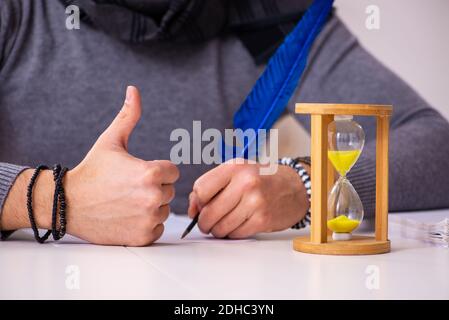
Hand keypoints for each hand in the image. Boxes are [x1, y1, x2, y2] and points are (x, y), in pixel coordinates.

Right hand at [60, 86, 178, 245]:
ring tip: (126, 203)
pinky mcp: (142, 237)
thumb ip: (128, 116)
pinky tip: (127, 217)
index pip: (173, 172)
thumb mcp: (110, 141)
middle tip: (128, 189)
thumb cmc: (91, 171)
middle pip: (169, 191)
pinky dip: (145, 225)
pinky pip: (157, 229)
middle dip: (153, 189)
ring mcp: (148, 219)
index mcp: (152, 172)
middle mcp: (154, 197)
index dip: (156, 171)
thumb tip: (133, 90)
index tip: (137, 173)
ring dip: (150, 208)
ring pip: (164, 210)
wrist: (66, 204)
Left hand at [188, 159, 308, 238]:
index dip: (196, 203)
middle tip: (208, 223)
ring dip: (217, 230)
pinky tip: (239, 224)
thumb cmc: (262, 179)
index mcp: (235, 167)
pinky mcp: (263, 220)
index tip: (199, 208)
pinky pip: (235, 234)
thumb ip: (212, 186)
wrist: (296, 188)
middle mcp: (245, 182)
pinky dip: (233, 234)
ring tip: (225, 223)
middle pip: (208, 212)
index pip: (200, 190)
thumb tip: (192, 209)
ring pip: (220, 227)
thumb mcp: (238, 172)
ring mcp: (255, 202)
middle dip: (204, 222)